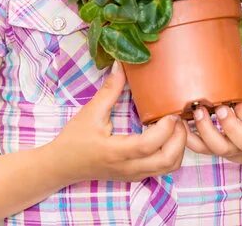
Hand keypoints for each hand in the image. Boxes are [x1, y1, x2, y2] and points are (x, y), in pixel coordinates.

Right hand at [52, 62, 186, 183]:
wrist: (61, 166)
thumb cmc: (74, 139)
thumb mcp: (90, 112)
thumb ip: (109, 90)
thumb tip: (120, 65)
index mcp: (115, 151)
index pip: (148, 145)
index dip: (165, 129)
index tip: (170, 112)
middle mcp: (128, 167)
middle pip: (167, 161)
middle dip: (180, 139)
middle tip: (179, 118)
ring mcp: (133, 174)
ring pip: (168, 168)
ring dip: (179, 147)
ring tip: (175, 127)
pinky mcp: (135, 176)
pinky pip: (162, 169)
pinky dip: (172, 153)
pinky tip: (167, 136)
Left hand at [185, 65, 241, 164]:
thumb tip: (228, 50)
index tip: (237, 101)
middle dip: (228, 125)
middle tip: (217, 107)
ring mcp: (237, 148)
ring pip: (222, 148)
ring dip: (207, 132)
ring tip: (198, 113)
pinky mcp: (221, 152)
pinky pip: (204, 151)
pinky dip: (191, 140)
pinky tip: (183, 124)